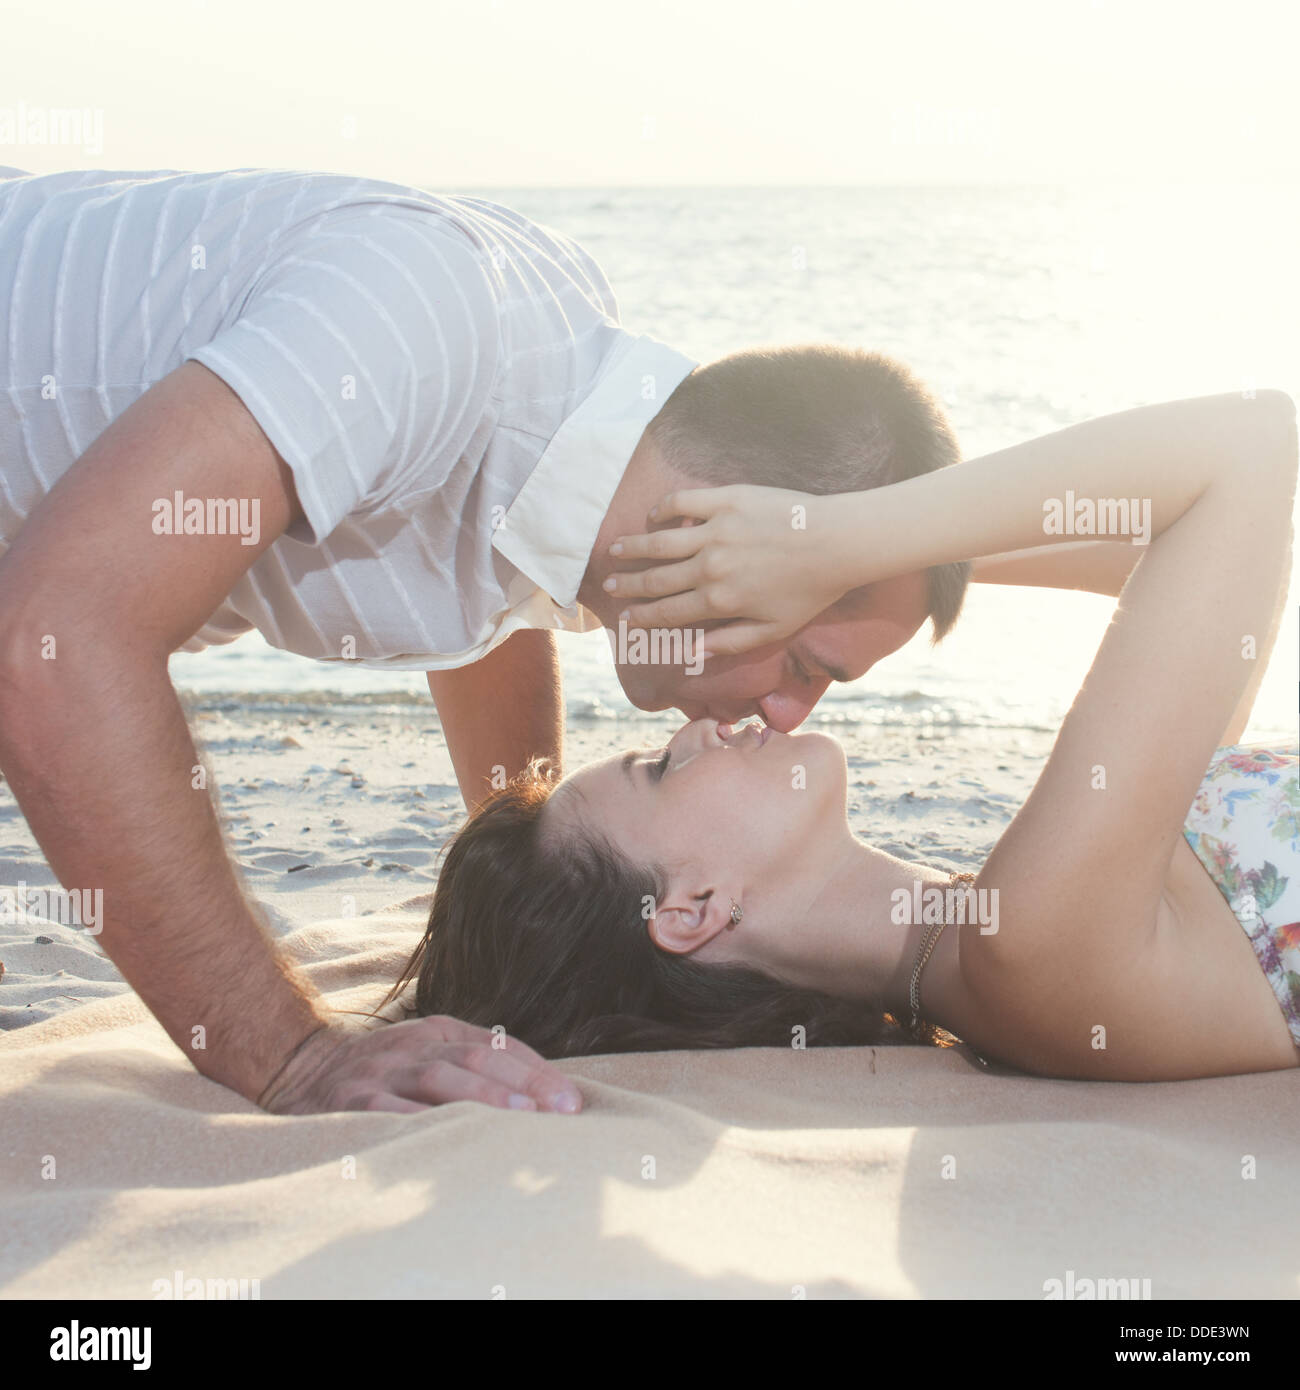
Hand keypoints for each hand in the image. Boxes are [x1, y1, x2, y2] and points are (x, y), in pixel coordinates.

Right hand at [256, 1016, 583, 1115]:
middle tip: (561, 1110)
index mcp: (438, 1031)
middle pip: (478, 1058)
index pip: (499, 1046)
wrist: (299, 1070)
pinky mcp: (352, 1102)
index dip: (538, 1071)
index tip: (572, 1100)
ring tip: (522, 1116)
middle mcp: (414, 1045)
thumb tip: (541, 1097)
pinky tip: (452, 1140)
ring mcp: (382, 1072)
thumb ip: (473, 1067)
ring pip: (441, 1078)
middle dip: (525, 1083)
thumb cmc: (383, 1072)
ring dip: (485, 1098)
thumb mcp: (426, 1054)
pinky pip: (392, 1113)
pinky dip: (424, 1124)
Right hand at [604, 486, 848, 656]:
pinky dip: (662, 510)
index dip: (643, 617)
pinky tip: (653, 516)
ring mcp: (715, 531)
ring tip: (615, 551)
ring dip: (633, 548)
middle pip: (656, 579)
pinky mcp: (726, 499)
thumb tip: (690, 655)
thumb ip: (728, 643)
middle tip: (608, 586)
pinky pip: (682, 503)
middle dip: (629, 585)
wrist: (838, 541)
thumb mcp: (772, 630)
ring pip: (660, 541)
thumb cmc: (810, 591)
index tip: (626, 618)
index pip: (668, 612)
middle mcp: (710, 567)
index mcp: (719, 601)